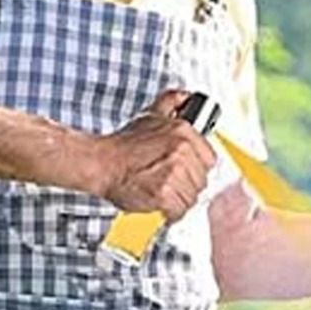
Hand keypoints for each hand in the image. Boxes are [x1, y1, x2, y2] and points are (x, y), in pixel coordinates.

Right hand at [91, 90, 215, 219]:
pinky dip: (170, 213)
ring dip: (178, 199)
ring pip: (191, 197)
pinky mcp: (164, 193)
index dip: (196, 168)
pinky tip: (159, 205)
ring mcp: (173, 173)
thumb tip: (187, 96)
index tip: (184, 170)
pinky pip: (179, 210)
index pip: (209, 159)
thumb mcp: (151, 116)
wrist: (101, 163)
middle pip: (201, 180)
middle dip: (186, 185)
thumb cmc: (124, 144)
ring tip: (162, 192)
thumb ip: (172, 102)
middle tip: (168, 182)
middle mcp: (181, 151)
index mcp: (183, 132)